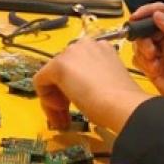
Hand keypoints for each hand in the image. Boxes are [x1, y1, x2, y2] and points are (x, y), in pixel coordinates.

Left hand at [34, 38, 151, 133]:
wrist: (123, 104)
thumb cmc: (122, 100)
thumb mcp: (107, 83)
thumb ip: (93, 80)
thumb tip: (81, 90)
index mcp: (101, 48)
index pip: (77, 65)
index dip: (74, 88)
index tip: (77, 105)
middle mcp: (85, 45)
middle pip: (63, 70)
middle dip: (62, 95)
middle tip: (66, 115)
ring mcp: (71, 52)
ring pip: (51, 76)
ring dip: (55, 98)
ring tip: (63, 118)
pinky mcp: (59, 64)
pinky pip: (40, 81)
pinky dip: (46, 98)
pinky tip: (62, 108)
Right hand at [131, 3, 163, 116]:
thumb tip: (157, 15)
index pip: (162, 12)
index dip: (148, 12)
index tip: (135, 18)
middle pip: (147, 27)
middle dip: (144, 38)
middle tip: (151, 52)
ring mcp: (160, 53)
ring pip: (140, 43)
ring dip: (144, 52)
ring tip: (155, 65)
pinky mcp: (152, 67)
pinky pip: (138, 58)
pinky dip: (142, 63)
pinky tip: (154, 71)